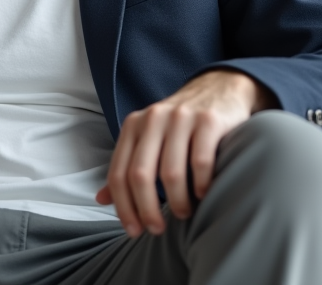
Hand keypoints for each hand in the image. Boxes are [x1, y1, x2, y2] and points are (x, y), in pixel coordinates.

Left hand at [95, 70, 275, 237]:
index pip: (118, 173)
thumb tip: (101, 199)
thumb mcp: (148, 139)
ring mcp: (182, 118)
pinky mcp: (209, 121)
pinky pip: (201, 163)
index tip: (134, 232)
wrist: (220, 88)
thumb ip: (127, 166)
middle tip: (158, 229)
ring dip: (178, 203)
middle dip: (147, 210)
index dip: (123, 207)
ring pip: (172, 173)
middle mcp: (154, 119)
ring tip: (184, 213)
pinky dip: (201, 186)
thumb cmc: (180, 124)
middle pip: (141, 175)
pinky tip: (204, 195)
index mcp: (134, 125)